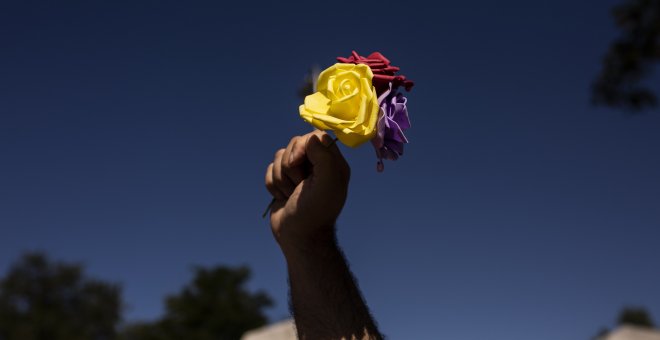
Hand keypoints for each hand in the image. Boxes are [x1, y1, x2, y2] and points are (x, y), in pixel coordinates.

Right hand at [265, 131, 349, 251]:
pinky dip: (273, 185)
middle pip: (294, 143)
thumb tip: (311, 138)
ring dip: (282, 178)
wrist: (298, 236)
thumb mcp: (327, 183)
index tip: (298, 161)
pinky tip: (283, 198)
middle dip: (291, 166)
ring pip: (279, 156)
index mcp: (332, 163)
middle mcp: (317, 165)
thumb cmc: (315, 211)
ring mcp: (298, 172)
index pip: (315, 136)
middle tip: (299, 185)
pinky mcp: (282, 180)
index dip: (302, 146)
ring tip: (292, 194)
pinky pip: (269, 169)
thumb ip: (324, 156)